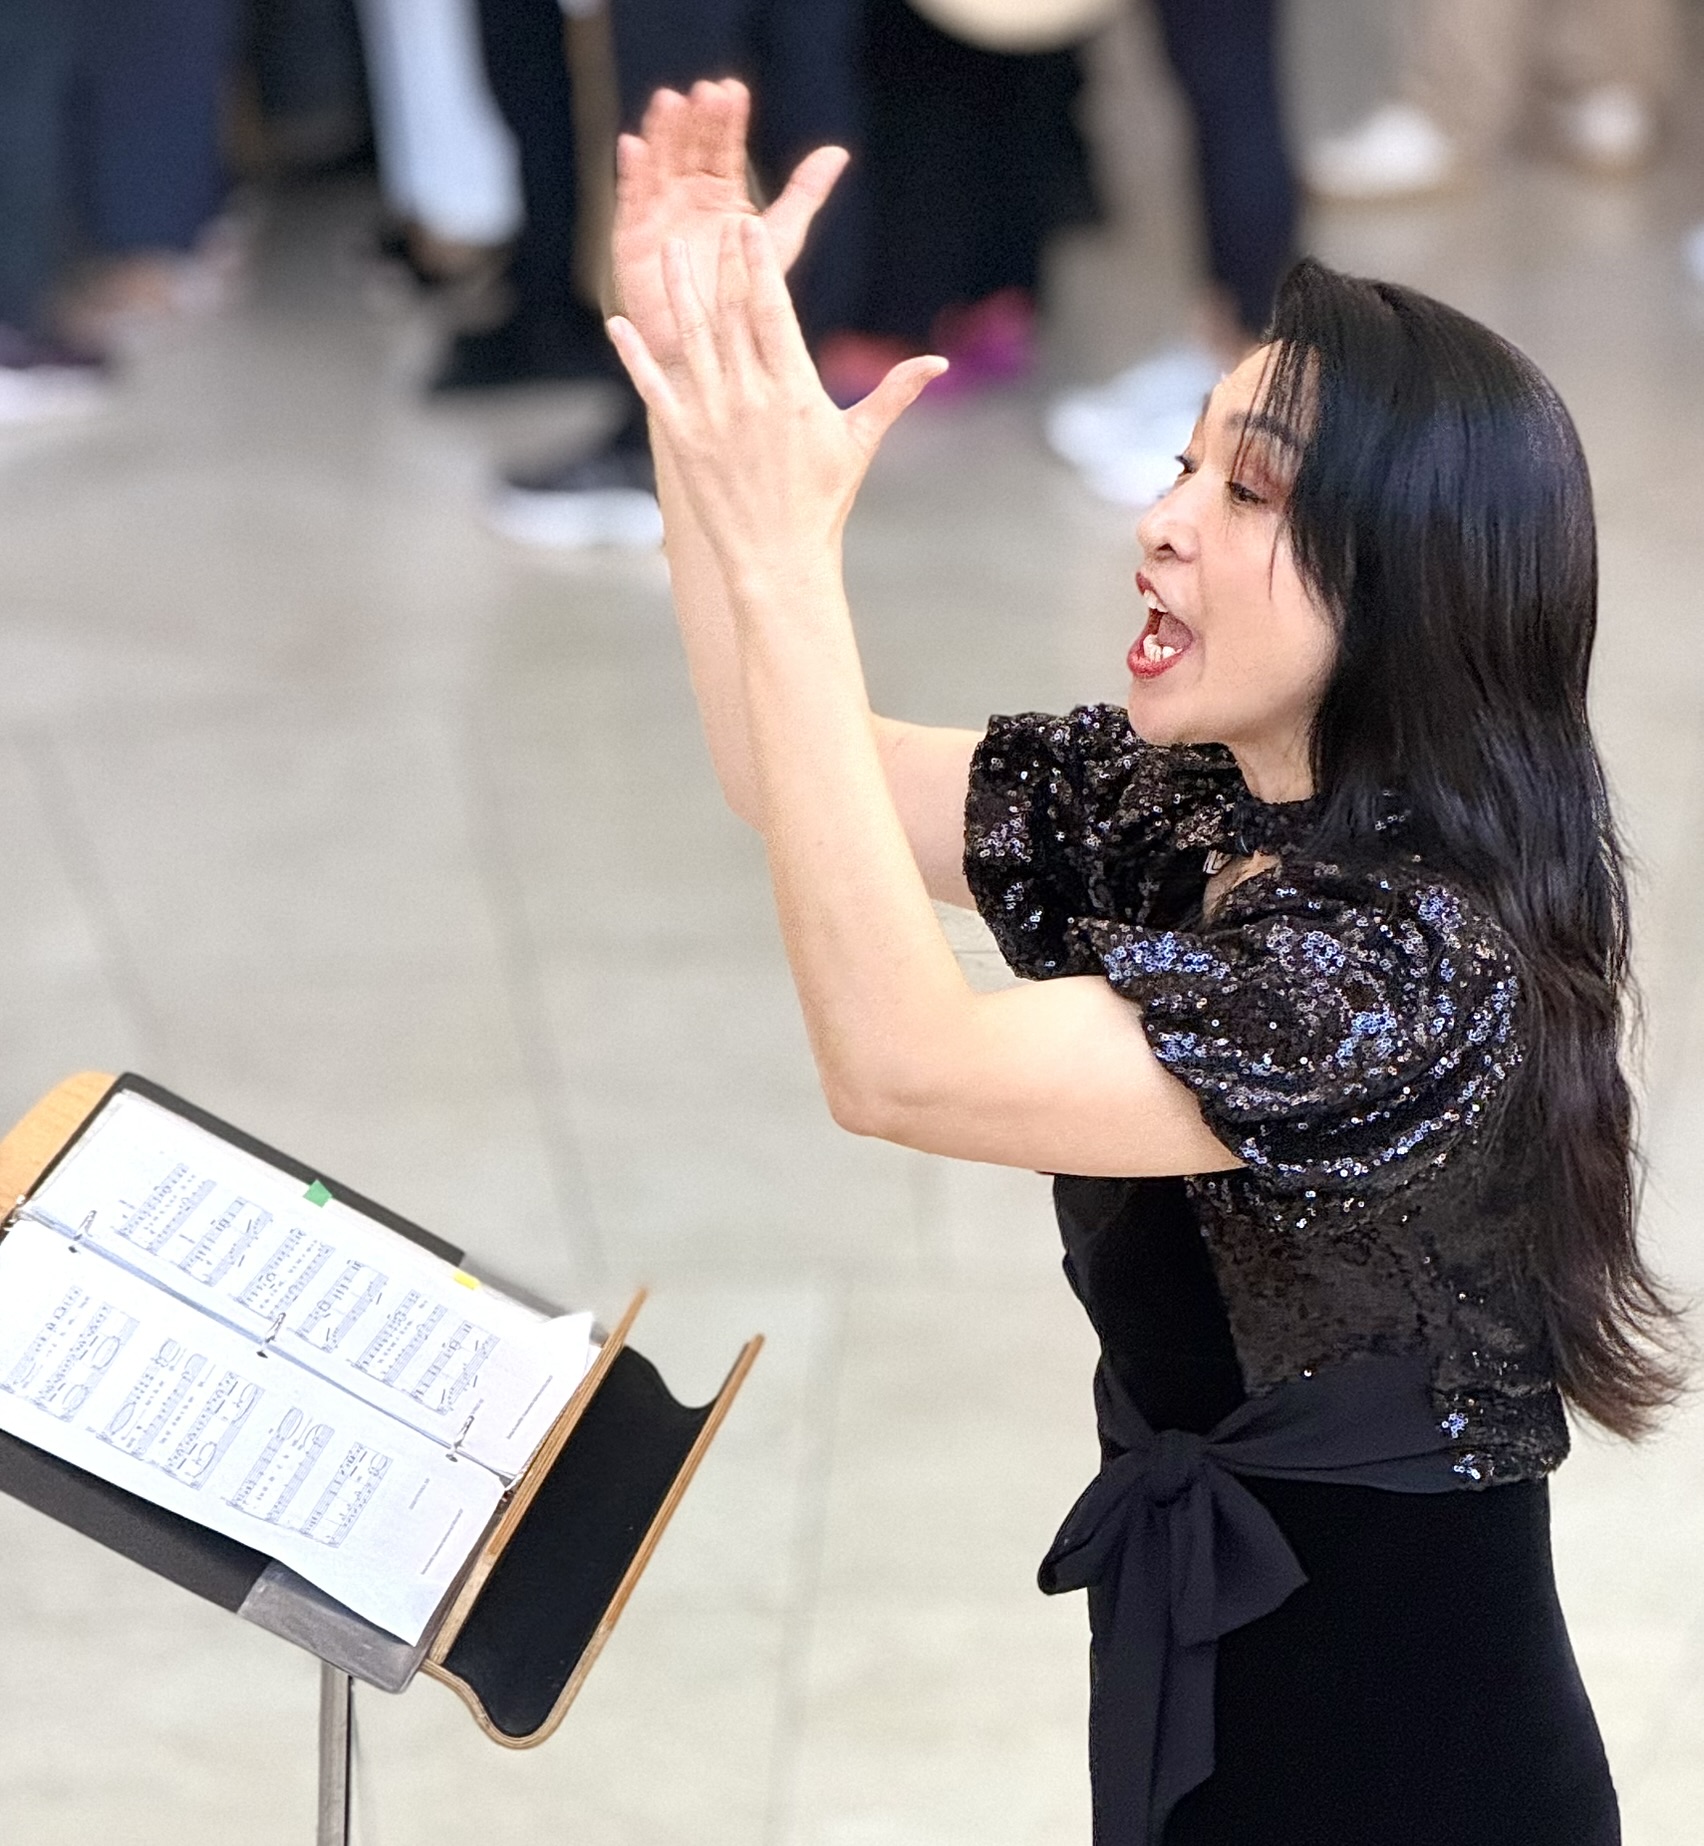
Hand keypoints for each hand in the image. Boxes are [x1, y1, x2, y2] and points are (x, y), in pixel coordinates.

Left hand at [609, 216, 944, 586]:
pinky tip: (618, 322)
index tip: (748, 227)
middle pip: (730, 313)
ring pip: (690, 338)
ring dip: (678, 291)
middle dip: (723, 264)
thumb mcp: (860, 443)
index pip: (771, 309)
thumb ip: (894, 394)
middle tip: (714, 222)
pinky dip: (633, 353)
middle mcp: (749, 393)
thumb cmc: (822, 504)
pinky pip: (653, 385)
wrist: (778, 560)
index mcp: (793, 388)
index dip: (757, 264)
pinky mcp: (682, 439)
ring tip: (669, 252)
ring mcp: (711, 415)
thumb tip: (937, 362)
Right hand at [612, 80, 848, 372]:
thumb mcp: (781, 239)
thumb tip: (838, 151)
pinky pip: (630, 203)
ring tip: (669, 102)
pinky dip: (630, 174)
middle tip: (705, 92)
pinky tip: (632, 145)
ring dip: (661, 133)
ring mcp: (660, 216)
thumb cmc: (748, 303)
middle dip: (695, 120)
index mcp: (723, 196)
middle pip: (690, 149)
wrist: (715, 353)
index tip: (734, 92)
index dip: (727, 121)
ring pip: (659, 166)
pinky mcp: (633, 241)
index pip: (724, 148)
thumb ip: (804, 194)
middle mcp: (689, 199)